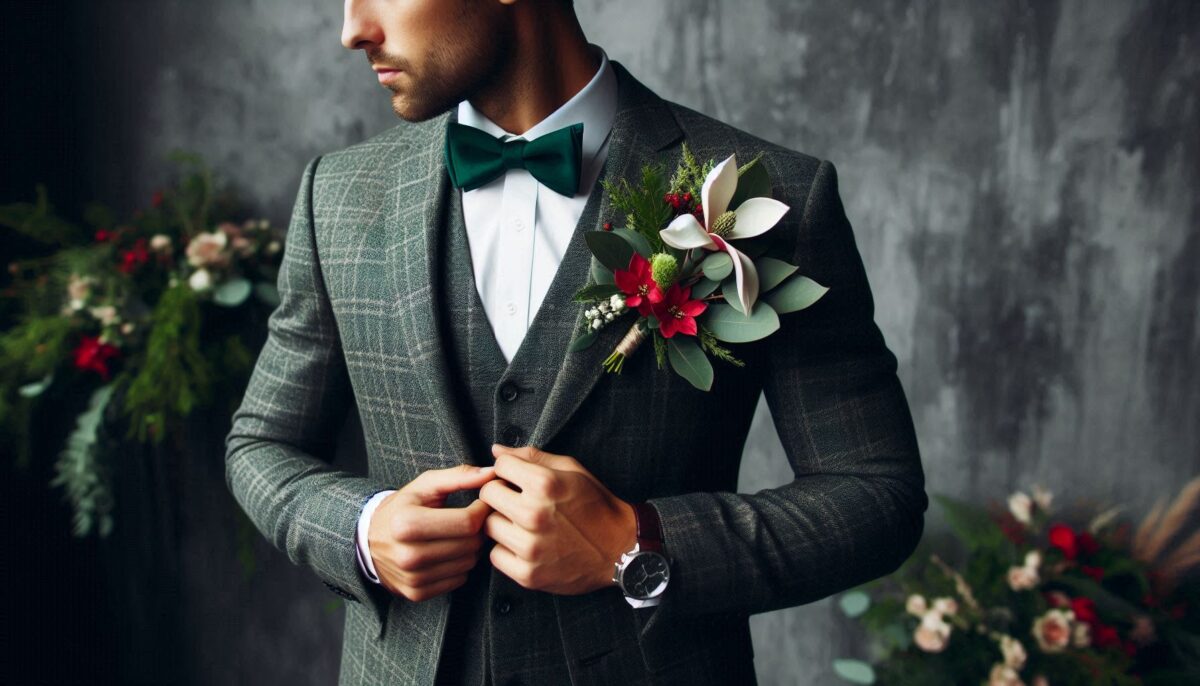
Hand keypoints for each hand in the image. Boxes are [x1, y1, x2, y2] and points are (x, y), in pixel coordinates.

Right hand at [368, 463, 498, 601]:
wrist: (368, 542)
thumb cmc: (402, 508)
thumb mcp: (424, 486)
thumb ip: (459, 476)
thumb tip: (492, 473)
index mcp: (407, 523)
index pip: (467, 522)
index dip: (482, 510)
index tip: (481, 503)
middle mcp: (408, 555)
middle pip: (470, 544)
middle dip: (479, 529)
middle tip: (473, 519)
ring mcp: (413, 577)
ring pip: (468, 563)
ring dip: (472, 548)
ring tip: (460, 535)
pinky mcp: (417, 593)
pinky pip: (459, 579)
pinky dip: (460, 565)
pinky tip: (450, 552)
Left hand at [480, 443, 637, 595]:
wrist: (621, 548)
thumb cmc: (596, 506)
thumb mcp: (572, 470)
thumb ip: (532, 457)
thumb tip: (496, 451)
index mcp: (545, 484)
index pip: (499, 468)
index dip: (508, 471)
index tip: (516, 480)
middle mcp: (534, 514)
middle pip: (488, 495)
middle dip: (500, 495)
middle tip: (517, 502)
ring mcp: (530, 547)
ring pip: (489, 526)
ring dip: (502, 523)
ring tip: (523, 525)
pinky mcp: (529, 574)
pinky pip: (495, 556)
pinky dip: (506, 551)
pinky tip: (525, 545)